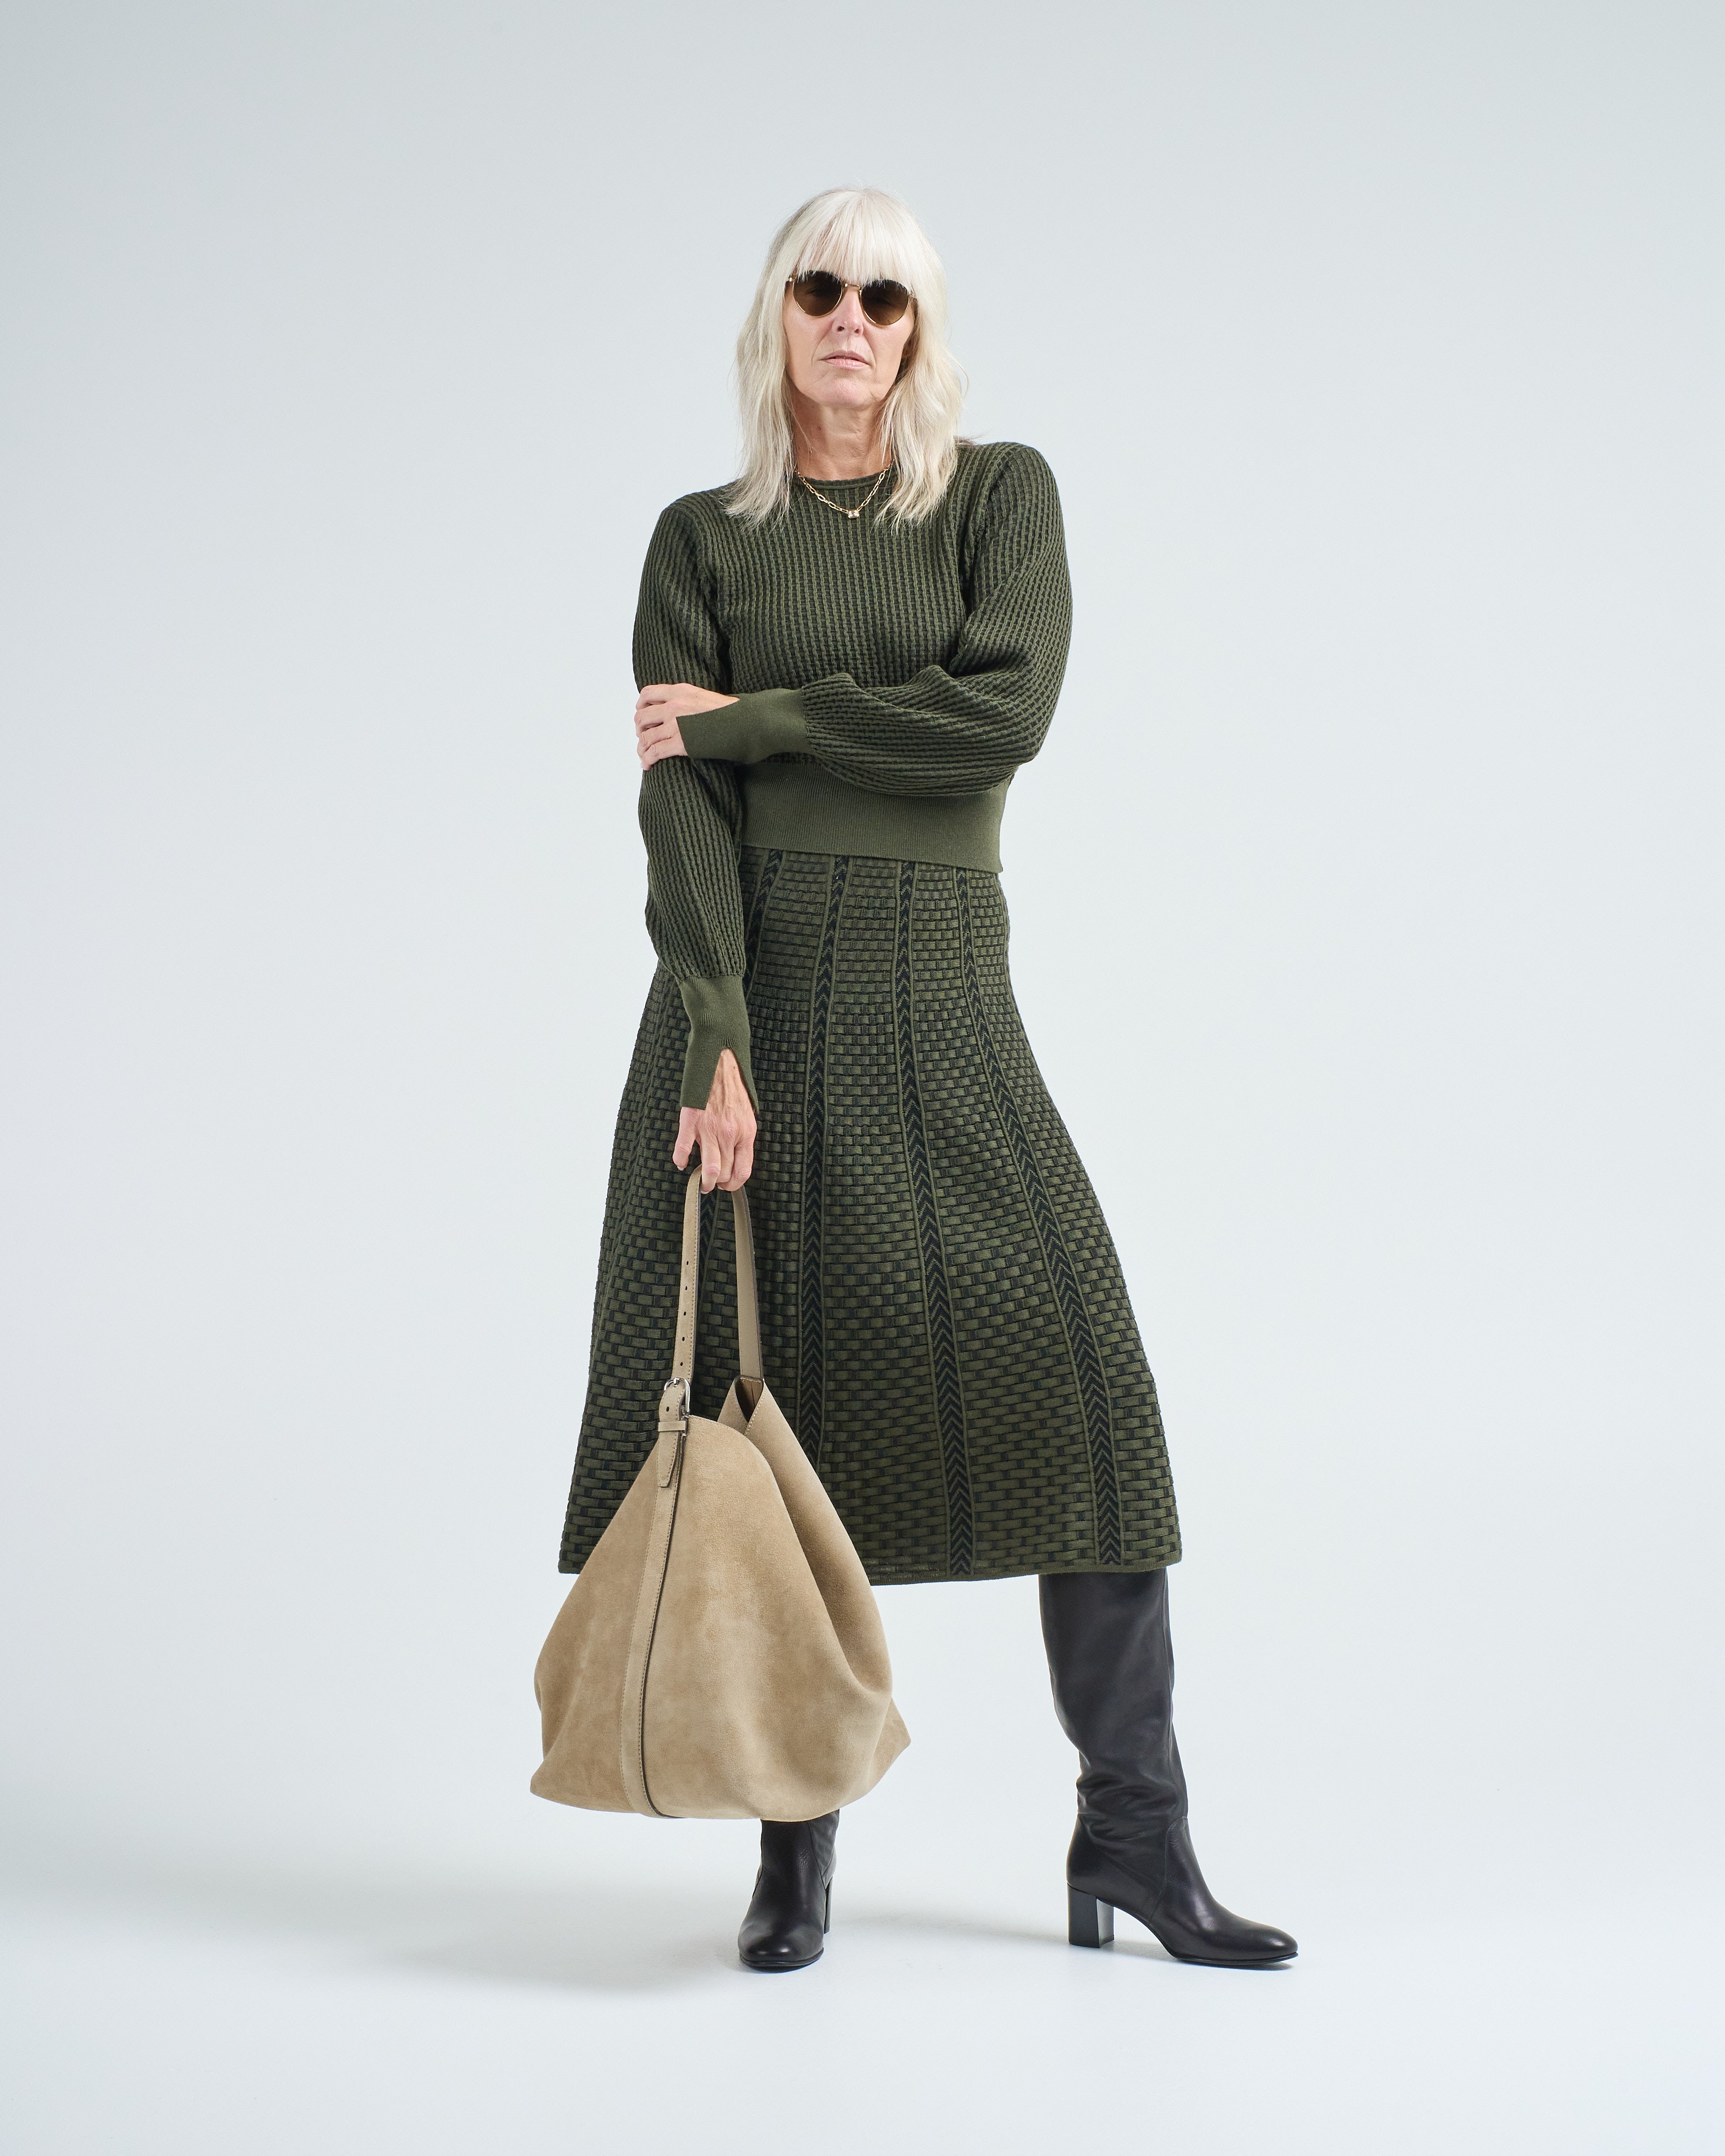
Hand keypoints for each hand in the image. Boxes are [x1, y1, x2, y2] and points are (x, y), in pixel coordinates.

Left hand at [636, 683, 737, 769]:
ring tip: (644, 755)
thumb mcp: (704, 696)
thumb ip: (687, 699)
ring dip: (642, 748)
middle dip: (640, 730)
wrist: (744, 723)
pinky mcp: (680, 742)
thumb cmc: (730, 713)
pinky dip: (647, 759)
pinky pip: (655, 751)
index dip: (640, 706)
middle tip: (644, 737)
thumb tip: (678, 709)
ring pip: (646, 737)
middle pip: (642, 717)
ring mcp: (676, 724)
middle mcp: (674, 705)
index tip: (642, 714)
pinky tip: (647, 765)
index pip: (648, 694)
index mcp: (680, 691)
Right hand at [672, 1047, 755, 1190]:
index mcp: (745, 1133)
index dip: (734, 1184)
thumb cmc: (734, 1090)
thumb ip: (742, 1138)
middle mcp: (729, 1134)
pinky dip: (680, 1160)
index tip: (727, 1186)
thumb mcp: (747, 1116)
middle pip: (725, 1172)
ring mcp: (709, 1129)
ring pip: (709, 1168)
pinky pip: (683, 1149)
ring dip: (703, 1180)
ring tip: (700, 1182)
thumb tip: (737, 1160)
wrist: (721, 1064)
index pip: (743, 1171)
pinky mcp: (691, 1121)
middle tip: (711, 1184)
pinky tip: (681, 1163)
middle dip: (717, 1183)